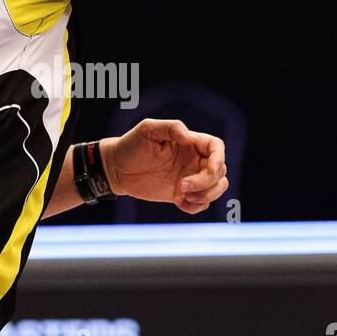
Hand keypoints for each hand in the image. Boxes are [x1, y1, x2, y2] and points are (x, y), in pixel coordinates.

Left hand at [99, 119, 227, 213]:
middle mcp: (193, 160)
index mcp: (190, 143)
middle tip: (182, 186)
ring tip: (184, 196)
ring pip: (217, 188)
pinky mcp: (182, 195)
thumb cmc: (131, 145)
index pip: (216, 148)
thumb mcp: (148, 130)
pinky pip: (201, 204)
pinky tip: (179, 202)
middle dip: (207, 182)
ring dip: (207, 195)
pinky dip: (197, 207)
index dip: (219, 159)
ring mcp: (189, 178)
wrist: (117, 169)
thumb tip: (190, 137)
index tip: (210, 170)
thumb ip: (171, 128)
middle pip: (220, 171)